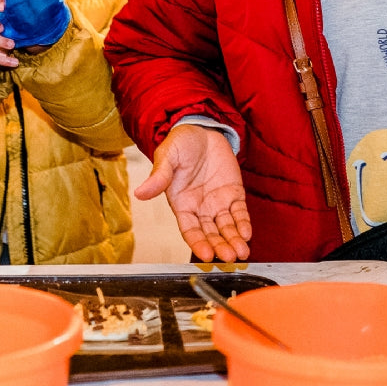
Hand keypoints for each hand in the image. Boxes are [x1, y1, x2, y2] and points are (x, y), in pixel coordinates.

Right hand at [136, 124, 251, 261]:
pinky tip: (247, 233)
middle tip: (229, 256)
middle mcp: (201, 208)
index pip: (190, 230)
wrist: (201, 128)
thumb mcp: (167, 156)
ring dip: (234, 240)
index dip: (198, 243)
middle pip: (211, 234)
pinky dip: (244, 224)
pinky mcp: (234, 194)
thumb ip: (158, 176)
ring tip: (241, 250)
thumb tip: (139, 193)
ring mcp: (218, 202)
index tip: (206, 255)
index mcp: (182, 203)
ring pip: (227, 227)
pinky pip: (240, 213)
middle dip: (220, 246)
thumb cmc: (180, 143)